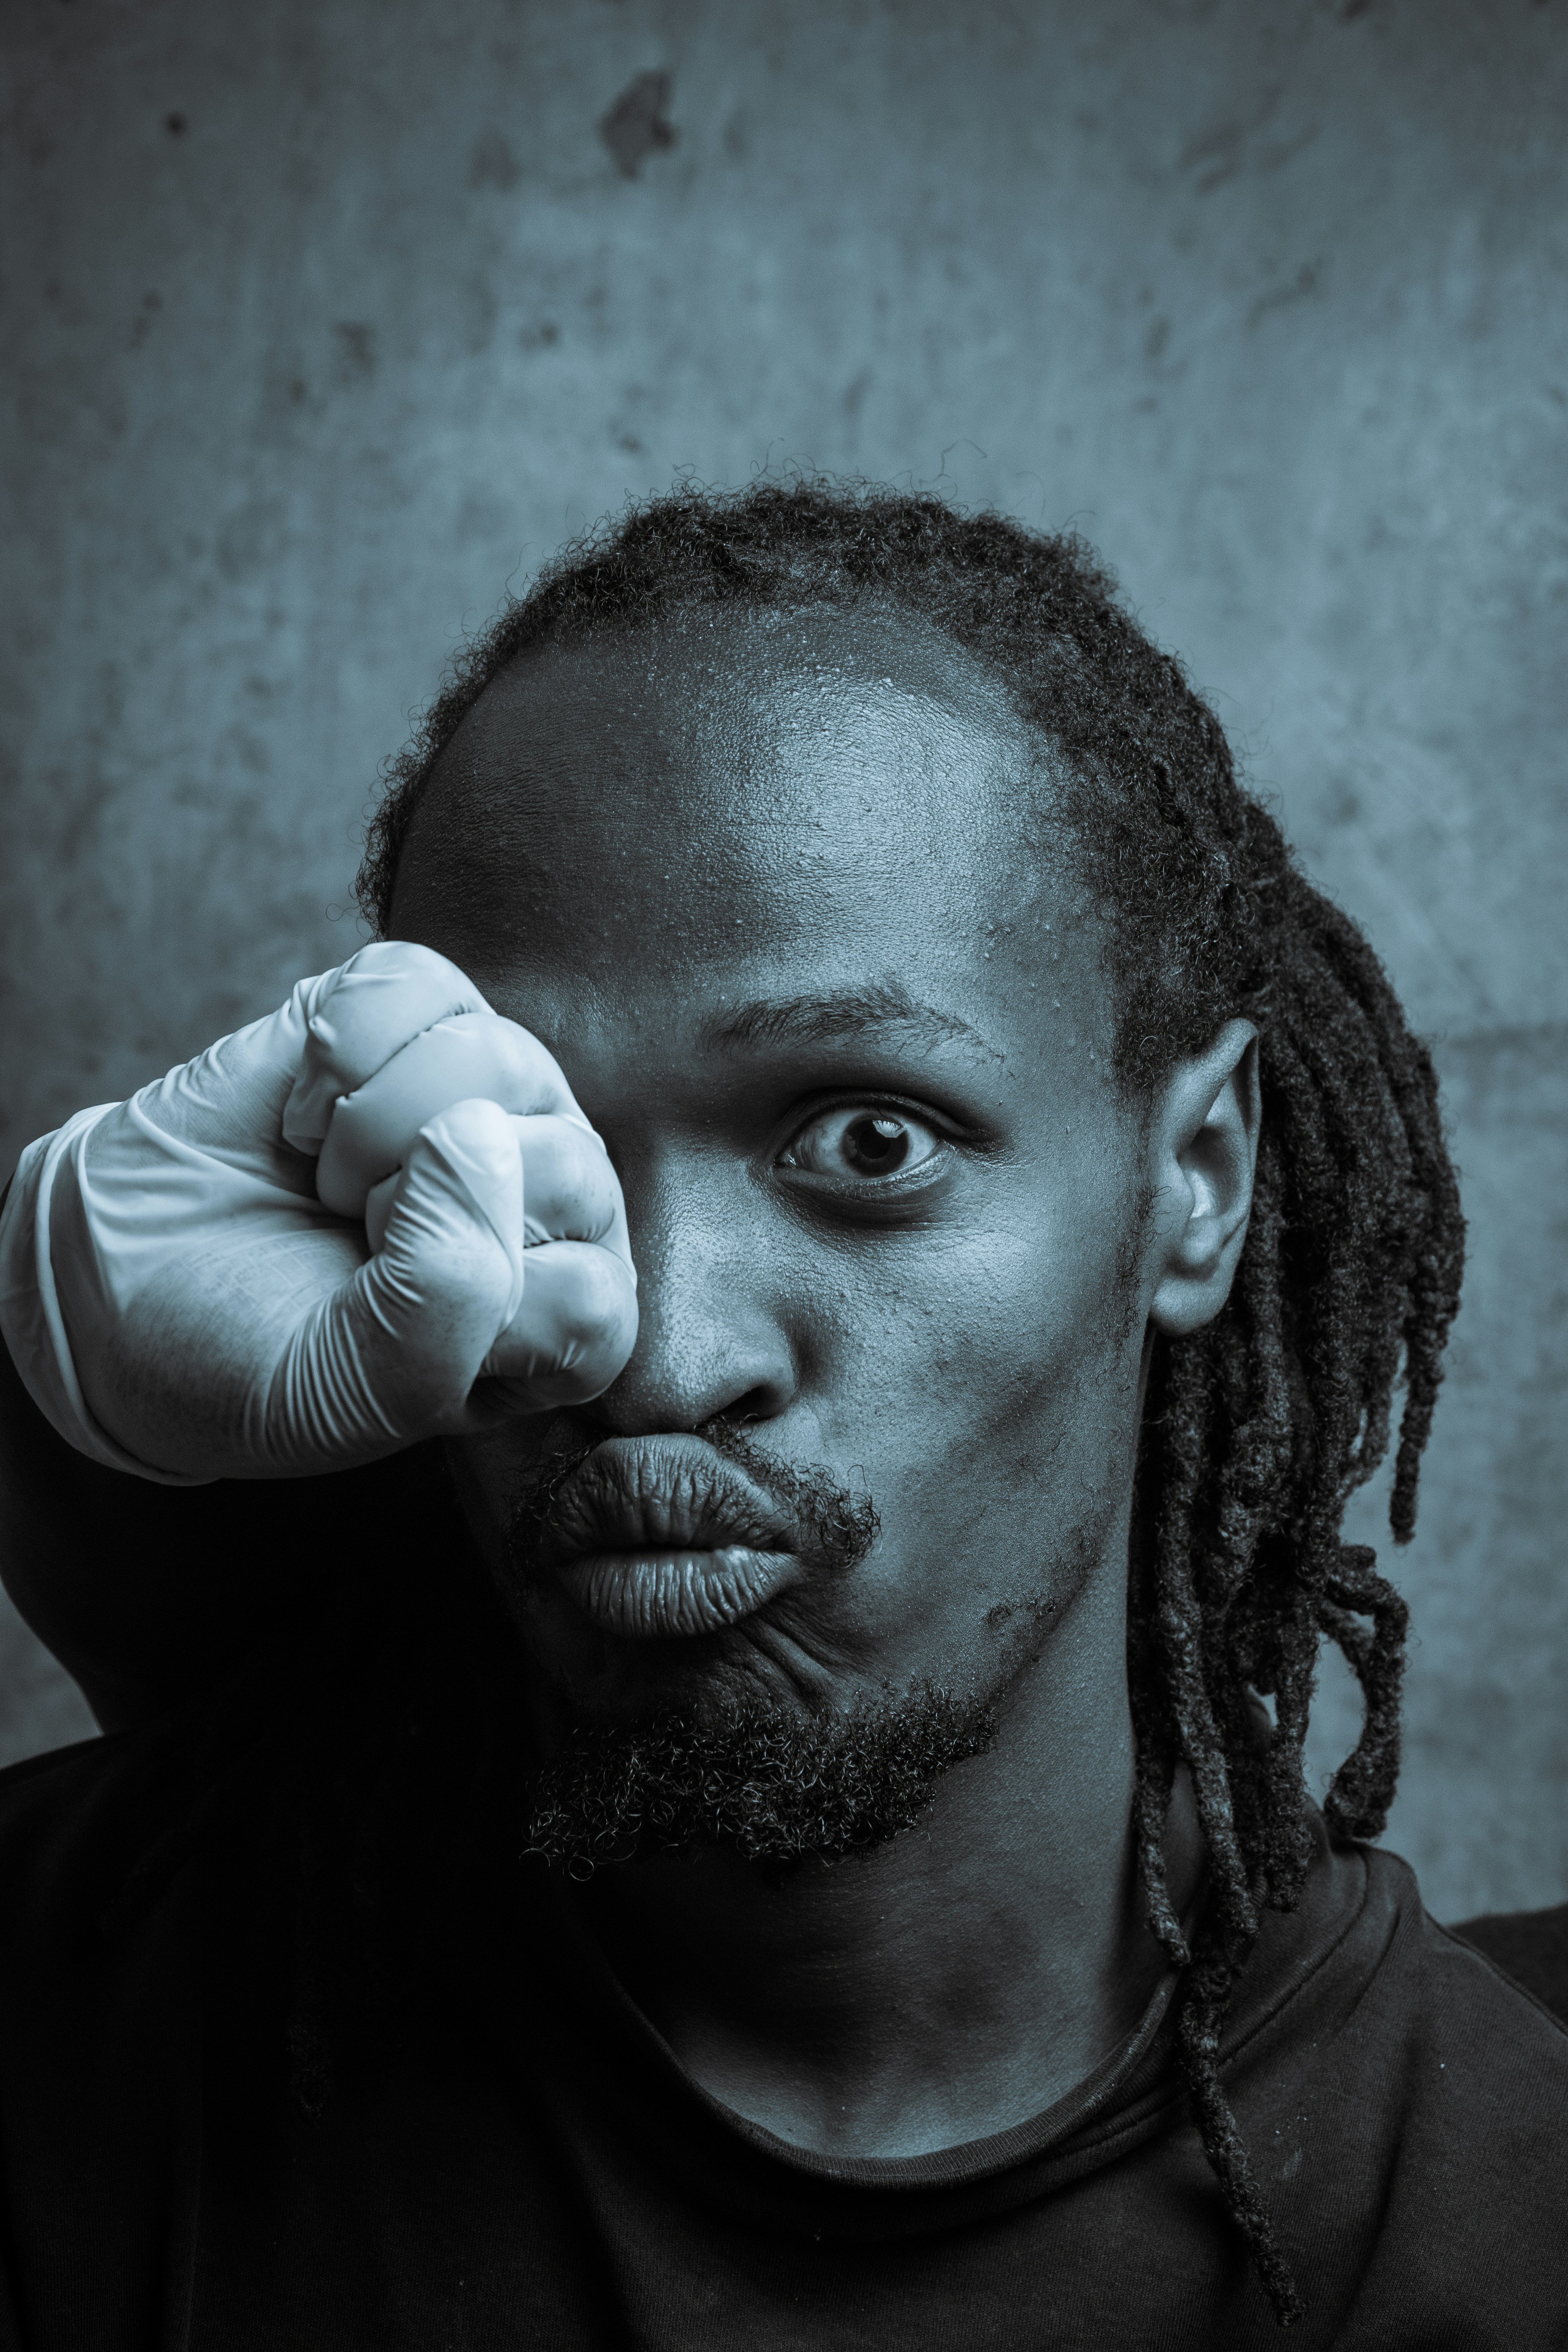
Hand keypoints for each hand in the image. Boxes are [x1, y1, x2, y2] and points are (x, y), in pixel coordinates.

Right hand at [0, 943, 637, 1481]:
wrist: (124, 1278)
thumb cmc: (249, 1355)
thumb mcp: (350, 1388)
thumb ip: (445, 1305)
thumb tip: (481, 1133)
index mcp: (554, 1314)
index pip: (588, 1296)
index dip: (470, 1300)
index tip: (380, 1313)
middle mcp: (549, 1199)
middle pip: (567, 1162)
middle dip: (416, 1203)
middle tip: (346, 1233)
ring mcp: (491, 1097)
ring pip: (500, 1059)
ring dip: (373, 1124)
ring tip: (326, 1176)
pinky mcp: (417, 1018)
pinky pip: (424, 984)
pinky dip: (340, 1045)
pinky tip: (306, 1111)